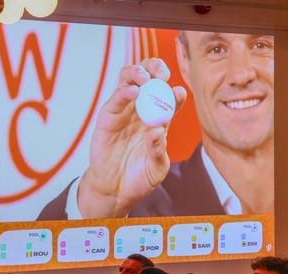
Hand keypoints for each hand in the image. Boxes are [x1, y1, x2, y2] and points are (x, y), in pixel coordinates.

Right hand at [77, 59, 187, 218]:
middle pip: (150, 79)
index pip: (170, 99)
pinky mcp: (109, 116)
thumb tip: (158, 131)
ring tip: (147, 78)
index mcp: (160, 120)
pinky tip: (133, 92)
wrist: (115, 190)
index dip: (175, 93)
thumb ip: (159, 151)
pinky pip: (116, 98)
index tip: (179, 93)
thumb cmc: (139, 178)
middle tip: (163, 74)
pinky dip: (124, 91)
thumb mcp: (156, 169)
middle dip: (157, 69)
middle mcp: (143, 111)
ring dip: (139, 72)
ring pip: (130, 79)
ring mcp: (125, 111)